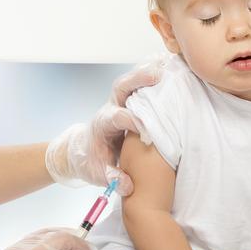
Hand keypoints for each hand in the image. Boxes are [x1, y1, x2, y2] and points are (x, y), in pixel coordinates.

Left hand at [45, 57, 164, 195]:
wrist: (82, 150)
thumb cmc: (92, 162)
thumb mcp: (98, 174)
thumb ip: (112, 178)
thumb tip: (128, 185)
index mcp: (102, 125)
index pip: (116, 118)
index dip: (132, 121)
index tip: (148, 129)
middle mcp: (110, 108)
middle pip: (121, 88)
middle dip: (137, 80)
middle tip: (158, 76)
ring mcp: (119, 102)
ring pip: (130, 81)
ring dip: (147, 72)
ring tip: (168, 64)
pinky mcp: (127, 100)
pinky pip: (138, 83)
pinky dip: (151, 74)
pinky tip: (168, 67)